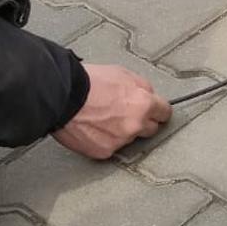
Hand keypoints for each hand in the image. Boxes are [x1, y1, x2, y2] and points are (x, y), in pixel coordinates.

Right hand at [52, 64, 171, 159]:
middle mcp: (135, 125)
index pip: (165, 113)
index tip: (157, 112)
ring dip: (121, 131)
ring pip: (129, 138)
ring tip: (102, 118)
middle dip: (142, 122)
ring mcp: (120, 141)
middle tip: (125, 113)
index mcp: (143, 104)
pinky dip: (104, 139)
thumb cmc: (88, 82)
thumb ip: (141, 87)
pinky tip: (93, 127)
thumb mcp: (122, 73)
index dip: (159, 110)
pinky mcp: (104, 152)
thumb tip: (149, 95)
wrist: (62, 96)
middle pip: (151, 129)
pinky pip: (110, 146)